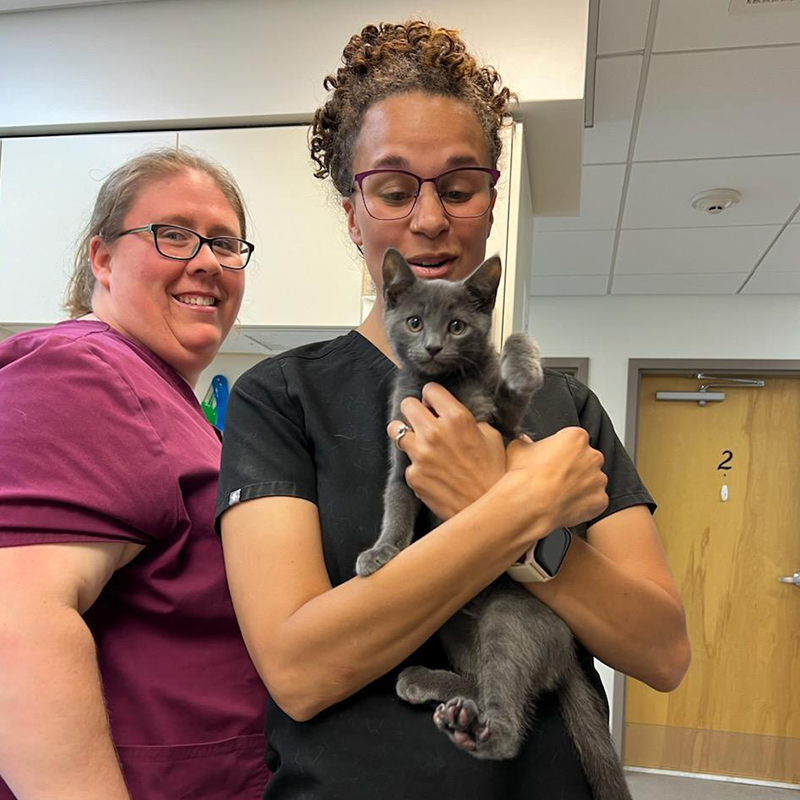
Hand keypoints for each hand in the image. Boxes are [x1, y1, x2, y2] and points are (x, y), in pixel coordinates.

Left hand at [388, 383, 505, 519]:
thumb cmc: (495, 472)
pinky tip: (432, 471)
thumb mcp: (491, 437)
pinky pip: (407, 462)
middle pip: (407, 405)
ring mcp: (420, 455)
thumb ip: (469, 421)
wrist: (488, 509)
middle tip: (423, 420)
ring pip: (395, 430)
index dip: (433, 397)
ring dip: (406, 433)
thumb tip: (451, 417)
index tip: (434, 405)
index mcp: (457, 418)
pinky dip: (417, 464)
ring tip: (419, 442)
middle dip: (415, 411)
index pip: (430, 390)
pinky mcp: (413, 475)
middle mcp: (434, 433)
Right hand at [505, 427, 608, 532]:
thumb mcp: (517, 449)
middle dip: (574, 467)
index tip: (552, 458)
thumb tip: (524, 442)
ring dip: (580, 485)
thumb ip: (525, 443)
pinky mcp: (600, 500)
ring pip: (592, 481)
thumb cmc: (526, 476)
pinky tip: (566, 505)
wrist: (531, 504)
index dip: (561, 450)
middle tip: (555, 477)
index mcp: (576, 438)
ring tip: (559, 493)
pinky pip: (594, 501)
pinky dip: (583, 504)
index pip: (574, 440)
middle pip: (586, 459)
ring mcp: (598, 480)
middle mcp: (593, 456)